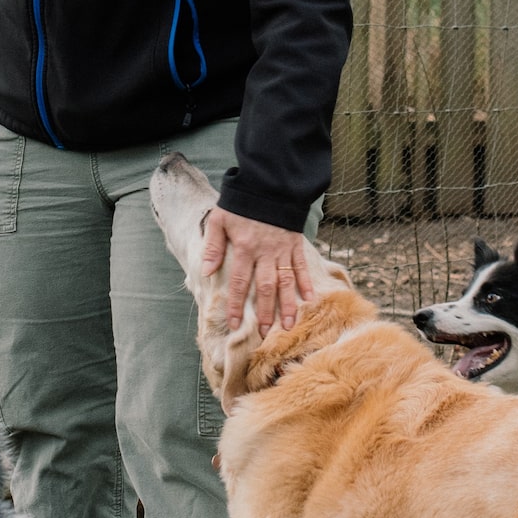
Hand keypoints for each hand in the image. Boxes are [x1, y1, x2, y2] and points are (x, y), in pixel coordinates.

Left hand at [201, 208, 316, 337]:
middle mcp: (265, 252)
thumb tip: (207, 272)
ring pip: (286, 281)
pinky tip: (310, 299)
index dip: (237, 305)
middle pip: (265, 287)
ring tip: (289, 325)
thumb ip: (213, 246)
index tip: (235, 324)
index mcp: (245, 248)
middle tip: (265, 333)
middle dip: (265, 312)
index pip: (239, 282)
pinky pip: (302, 266)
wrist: (268, 184)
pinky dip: (306, 283)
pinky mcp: (296, 244)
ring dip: (288, 304)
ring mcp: (283, 249)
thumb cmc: (240, 204)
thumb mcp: (219, 220)